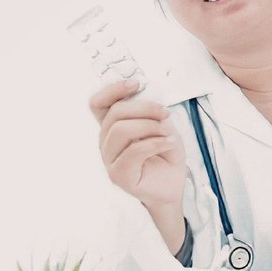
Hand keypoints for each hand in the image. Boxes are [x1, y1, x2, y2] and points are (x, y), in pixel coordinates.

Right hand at [89, 78, 186, 248]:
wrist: (173, 186)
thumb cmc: (166, 156)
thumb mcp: (162, 126)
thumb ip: (150, 111)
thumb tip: (146, 93)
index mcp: (112, 127)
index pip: (98, 103)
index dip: (113, 90)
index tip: (136, 84)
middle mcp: (106, 142)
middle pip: (115, 113)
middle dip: (145, 108)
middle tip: (166, 113)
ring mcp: (109, 159)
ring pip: (121, 130)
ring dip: (150, 126)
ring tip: (169, 133)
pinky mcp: (119, 175)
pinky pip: (133, 151)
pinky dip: (155, 143)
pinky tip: (169, 143)